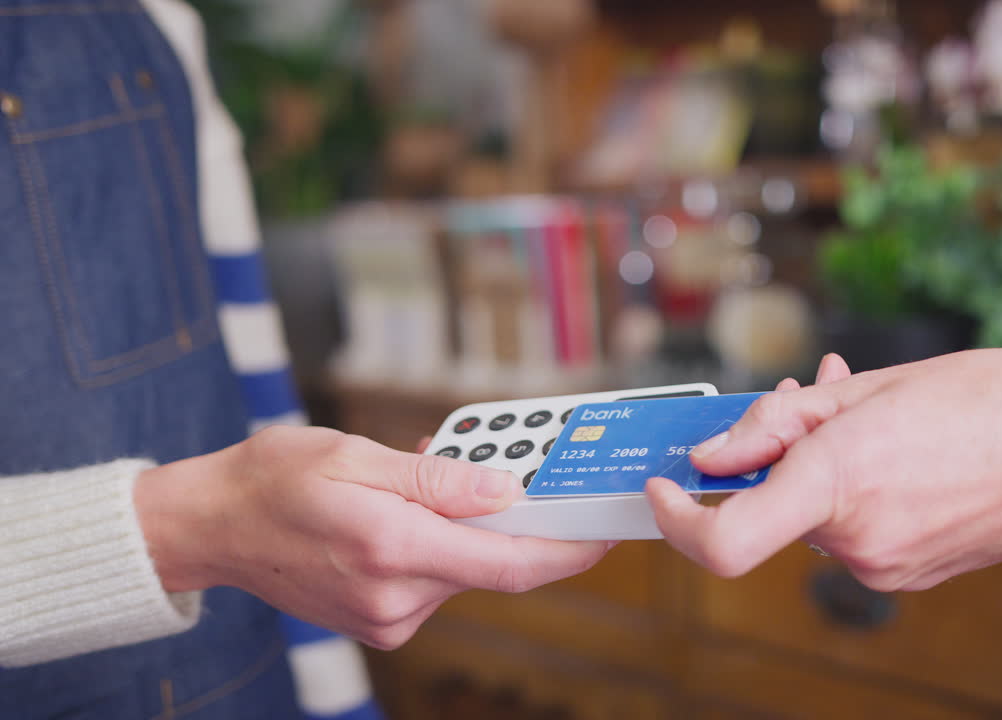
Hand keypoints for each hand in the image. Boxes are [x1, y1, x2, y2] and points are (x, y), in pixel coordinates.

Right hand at [135, 426, 611, 648]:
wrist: (212, 525)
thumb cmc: (275, 479)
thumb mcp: (356, 456)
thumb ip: (438, 479)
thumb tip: (506, 491)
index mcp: (392, 549)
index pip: (509, 563)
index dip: (568, 551)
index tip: (606, 534)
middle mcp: (394, 596)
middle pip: (490, 564)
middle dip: (512, 518)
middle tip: (513, 467)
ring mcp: (386, 617)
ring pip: (463, 569)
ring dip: (469, 527)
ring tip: (430, 478)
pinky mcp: (380, 620)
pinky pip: (436, 578)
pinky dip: (441, 543)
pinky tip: (411, 511)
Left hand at [646, 350, 1001, 589]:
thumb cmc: (983, 399)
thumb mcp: (863, 389)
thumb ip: (772, 425)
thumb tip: (710, 456)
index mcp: (836, 484)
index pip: (723, 542)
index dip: (679, 519)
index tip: (668, 486)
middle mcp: (855, 542)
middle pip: (774, 506)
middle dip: (776, 456)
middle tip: (804, 398)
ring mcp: (885, 567)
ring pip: (815, 516)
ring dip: (820, 469)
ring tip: (867, 415)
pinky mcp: (910, 574)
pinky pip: (854, 532)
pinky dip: (852, 494)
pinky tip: (890, 451)